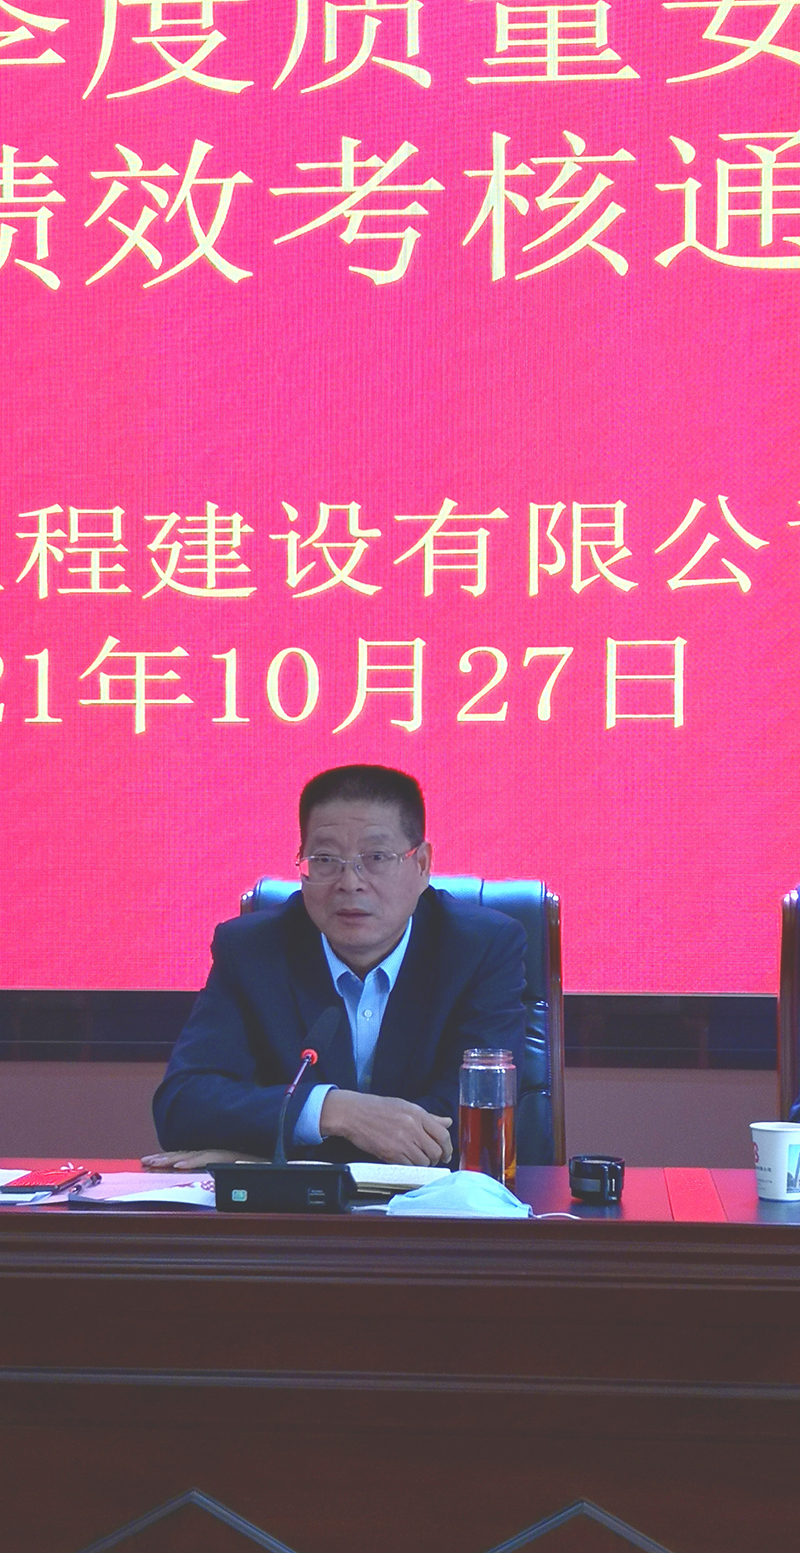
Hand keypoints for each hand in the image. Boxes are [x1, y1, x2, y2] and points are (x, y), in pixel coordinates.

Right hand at [320, 1091, 452, 1165]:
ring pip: (424, 1161)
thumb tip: (447, 1122)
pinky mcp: (391, 1154)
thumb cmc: (377, 1108)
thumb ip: (429, 1117)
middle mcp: (412, 1127)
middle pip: (435, 1151)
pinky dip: (411, 1167)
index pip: (443, 1134)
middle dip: (437, 1158)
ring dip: (424, 1164)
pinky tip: (407, 1162)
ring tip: (418, 1160)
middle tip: (433, 1159)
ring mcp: (402, 1141)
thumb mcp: (405, 1106)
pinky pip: (409, 1166)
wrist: (353, 1113)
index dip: (448, 1148)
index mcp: (417, 1114)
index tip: (446, 1153)